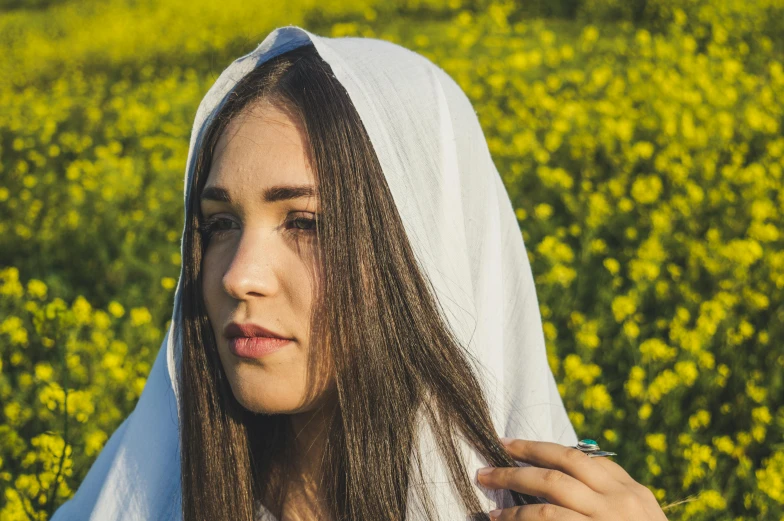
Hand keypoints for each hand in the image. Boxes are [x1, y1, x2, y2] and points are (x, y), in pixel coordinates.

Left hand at [475, 438, 668, 519]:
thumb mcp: (640, 516)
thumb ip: (608, 492)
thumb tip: (562, 467)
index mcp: (631, 492)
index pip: (579, 458)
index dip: (539, 449)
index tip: (511, 446)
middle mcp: (619, 505)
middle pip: (557, 471)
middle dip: (516, 465)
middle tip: (486, 468)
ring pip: (548, 502)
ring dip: (513, 500)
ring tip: (490, 503)